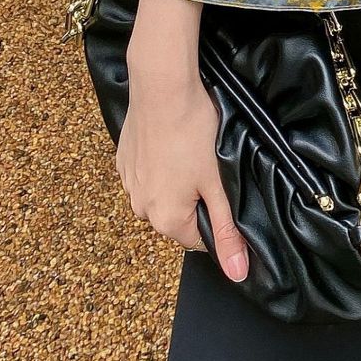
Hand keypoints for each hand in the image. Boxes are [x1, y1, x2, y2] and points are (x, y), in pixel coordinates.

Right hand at [116, 65, 250, 284]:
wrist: (162, 86)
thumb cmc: (194, 132)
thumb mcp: (217, 183)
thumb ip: (228, 231)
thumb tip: (237, 273)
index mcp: (165, 220)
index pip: (199, 239)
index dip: (216, 218)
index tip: (222, 190)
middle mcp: (140, 208)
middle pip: (178, 218)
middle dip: (195, 200)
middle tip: (208, 168)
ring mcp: (128, 183)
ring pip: (162, 195)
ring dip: (177, 182)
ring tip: (189, 151)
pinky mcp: (123, 160)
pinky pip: (147, 175)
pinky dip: (160, 165)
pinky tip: (171, 143)